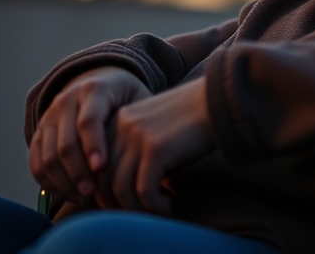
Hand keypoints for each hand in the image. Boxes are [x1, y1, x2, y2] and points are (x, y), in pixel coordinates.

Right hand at [29, 66, 149, 202]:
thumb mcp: (138, 97)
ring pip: (47, 155)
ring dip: (62, 181)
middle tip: (92, 192)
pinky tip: (66, 194)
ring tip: (82, 197)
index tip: (101, 168)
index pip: (89, 121)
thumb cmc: (126, 97)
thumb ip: (141, 118)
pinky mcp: (39, 132)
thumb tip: (150, 150)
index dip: (94, 146)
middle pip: (65, 143)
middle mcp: (66, 100)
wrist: (98, 81)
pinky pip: (36, 161)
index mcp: (93, 89)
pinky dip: (47, 181)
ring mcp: (49, 116)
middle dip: (77, 172)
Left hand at [101, 78, 214, 214]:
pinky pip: (145, 189)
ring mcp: (137, 137)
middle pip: (104, 178)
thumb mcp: (152, 129)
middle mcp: (121, 126)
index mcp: (116, 120)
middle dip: (117, 204)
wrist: (219, 101)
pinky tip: (168, 205)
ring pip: (121, 188)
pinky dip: (155, 205)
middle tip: (138, 213)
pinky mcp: (156, 148)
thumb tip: (121, 190)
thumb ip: (132, 150)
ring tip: (156, 210)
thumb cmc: (190, 120)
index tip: (121, 203)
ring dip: (137, 208)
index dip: (104, 190)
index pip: (95, 165)